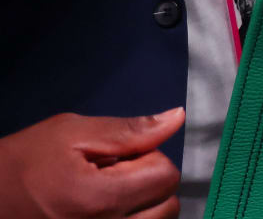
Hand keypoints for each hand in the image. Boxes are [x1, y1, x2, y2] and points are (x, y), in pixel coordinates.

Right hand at [0, 109, 183, 218]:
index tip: (120, 156)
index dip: (148, 156)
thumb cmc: (20, 165)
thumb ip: (128, 130)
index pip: (166, 175)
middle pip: (168, 206)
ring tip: (106, 195)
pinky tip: (103, 212)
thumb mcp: (69, 134)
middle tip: (115, 175)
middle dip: (150, 183)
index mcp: (99, 199)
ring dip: (143, 207)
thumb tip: (176, 118)